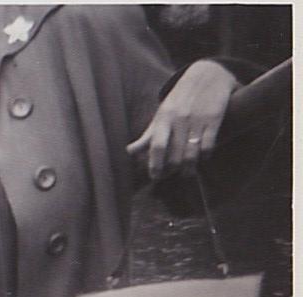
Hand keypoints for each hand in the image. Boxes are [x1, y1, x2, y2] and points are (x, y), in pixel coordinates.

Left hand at [127, 60, 239, 179]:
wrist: (208, 73)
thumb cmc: (180, 100)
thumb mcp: (161, 114)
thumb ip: (147, 135)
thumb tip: (129, 152)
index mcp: (164, 119)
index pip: (157, 147)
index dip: (155, 165)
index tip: (155, 177)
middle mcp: (180, 119)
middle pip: (174, 155)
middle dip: (172, 170)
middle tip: (172, 174)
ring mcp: (197, 119)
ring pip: (191, 154)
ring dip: (189, 168)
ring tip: (187, 172)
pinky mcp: (214, 118)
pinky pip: (208, 145)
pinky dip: (205, 156)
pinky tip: (203, 157)